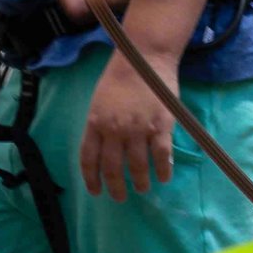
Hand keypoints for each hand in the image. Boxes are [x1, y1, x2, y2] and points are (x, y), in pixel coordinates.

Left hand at [81, 44, 178, 198]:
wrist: (144, 55)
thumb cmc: (119, 75)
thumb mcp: (98, 100)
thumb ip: (99, 125)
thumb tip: (102, 149)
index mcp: (95, 122)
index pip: (88, 158)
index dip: (91, 179)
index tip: (96, 192)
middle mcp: (114, 130)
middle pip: (113, 168)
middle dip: (116, 188)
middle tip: (120, 197)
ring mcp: (138, 129)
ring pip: (137, 167)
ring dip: (140, 182)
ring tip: (142, 189)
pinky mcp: (160, 127)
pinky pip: (161, 157)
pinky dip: (163, 171)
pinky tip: (163, 177)